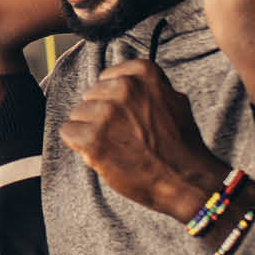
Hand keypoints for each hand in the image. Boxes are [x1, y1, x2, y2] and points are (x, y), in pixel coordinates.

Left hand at [58, 58, 227, 218]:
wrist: (186, 180)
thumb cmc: (181, 146)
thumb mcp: (174, 101)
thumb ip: (149, 88)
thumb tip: (128, 82)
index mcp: (143, 73)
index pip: (108, 77)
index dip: (114, 99)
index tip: (127, 114)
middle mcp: (124, 88)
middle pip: (91, 95)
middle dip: (101, 115)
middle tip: (124, 135)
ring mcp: (108, 113)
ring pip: (78, 114)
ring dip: (90, 130)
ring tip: (115, 146)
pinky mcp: (93, 138)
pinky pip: (68, 132)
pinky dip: (78, 144)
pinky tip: (100, 153)